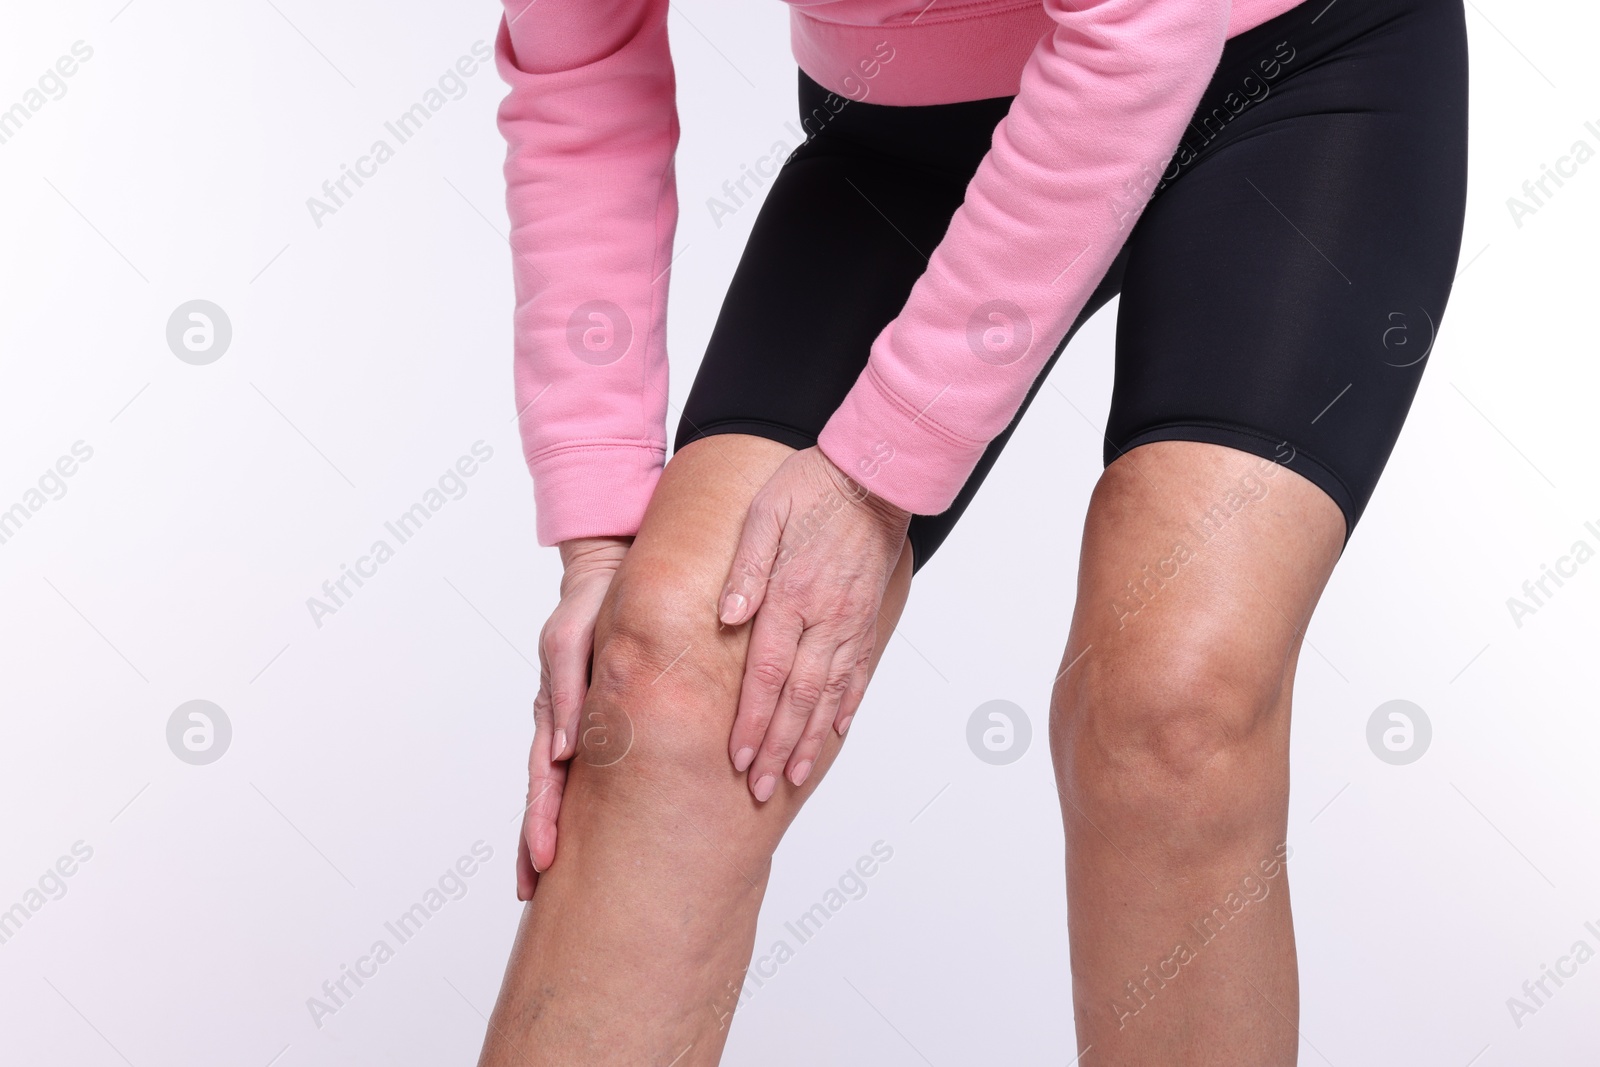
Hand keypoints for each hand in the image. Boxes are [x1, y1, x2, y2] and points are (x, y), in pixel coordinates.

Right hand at [516, 534, 630, 899]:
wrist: (615, 573)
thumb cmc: (588, 605)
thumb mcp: (571, 642)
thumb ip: (567, 692)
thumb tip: (563, 751)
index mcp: (554, 712)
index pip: (543, 781)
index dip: (541, 826)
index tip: (542, 865)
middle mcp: (564, 726)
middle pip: (549, 796)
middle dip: (538, 844)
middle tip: (534, 890)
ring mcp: (581, 725)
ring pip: (568, 788)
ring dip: (556, 830)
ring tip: (549, 878)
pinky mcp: (603, 717)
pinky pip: (598, 766)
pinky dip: (589, 801)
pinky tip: (598, 832)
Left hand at [717, 446, 910, 800]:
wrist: (875, 474)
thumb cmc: (812, 485)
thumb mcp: (766, 512)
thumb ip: (746, 567)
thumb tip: (728, 615)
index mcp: (792, 594)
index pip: (766, 672)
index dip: (752, 720)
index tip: (739, 758)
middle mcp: (825, 617)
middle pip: (797, 697)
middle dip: (778, 748)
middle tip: (761, 789)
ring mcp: (850, 621)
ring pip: (829, 694)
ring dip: (810, 740)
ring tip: (795, 777)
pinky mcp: (866, 617)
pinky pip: (857, 671)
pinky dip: (846, 706)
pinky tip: (835, 732)